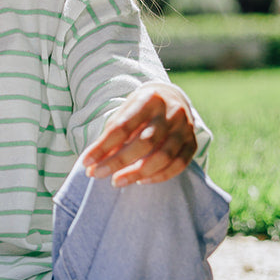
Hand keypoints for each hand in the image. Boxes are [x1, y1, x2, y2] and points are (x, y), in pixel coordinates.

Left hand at [80, 81, 197, 185]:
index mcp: (148, 99)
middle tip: (98, 175)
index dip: (103, 147)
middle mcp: (171, 112)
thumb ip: (112, 135)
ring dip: (138, 173)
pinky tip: (141, 180)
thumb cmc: (140, 109)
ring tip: (117, 181)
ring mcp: (185, 127)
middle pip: (145, 142)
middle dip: (119, 162)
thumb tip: (94, 163)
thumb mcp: (124, 112)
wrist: (172, 98)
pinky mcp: (193, 142)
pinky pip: (179, 164)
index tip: (86, 162)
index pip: (122, 127)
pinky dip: (160, 176)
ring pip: (164, 156)